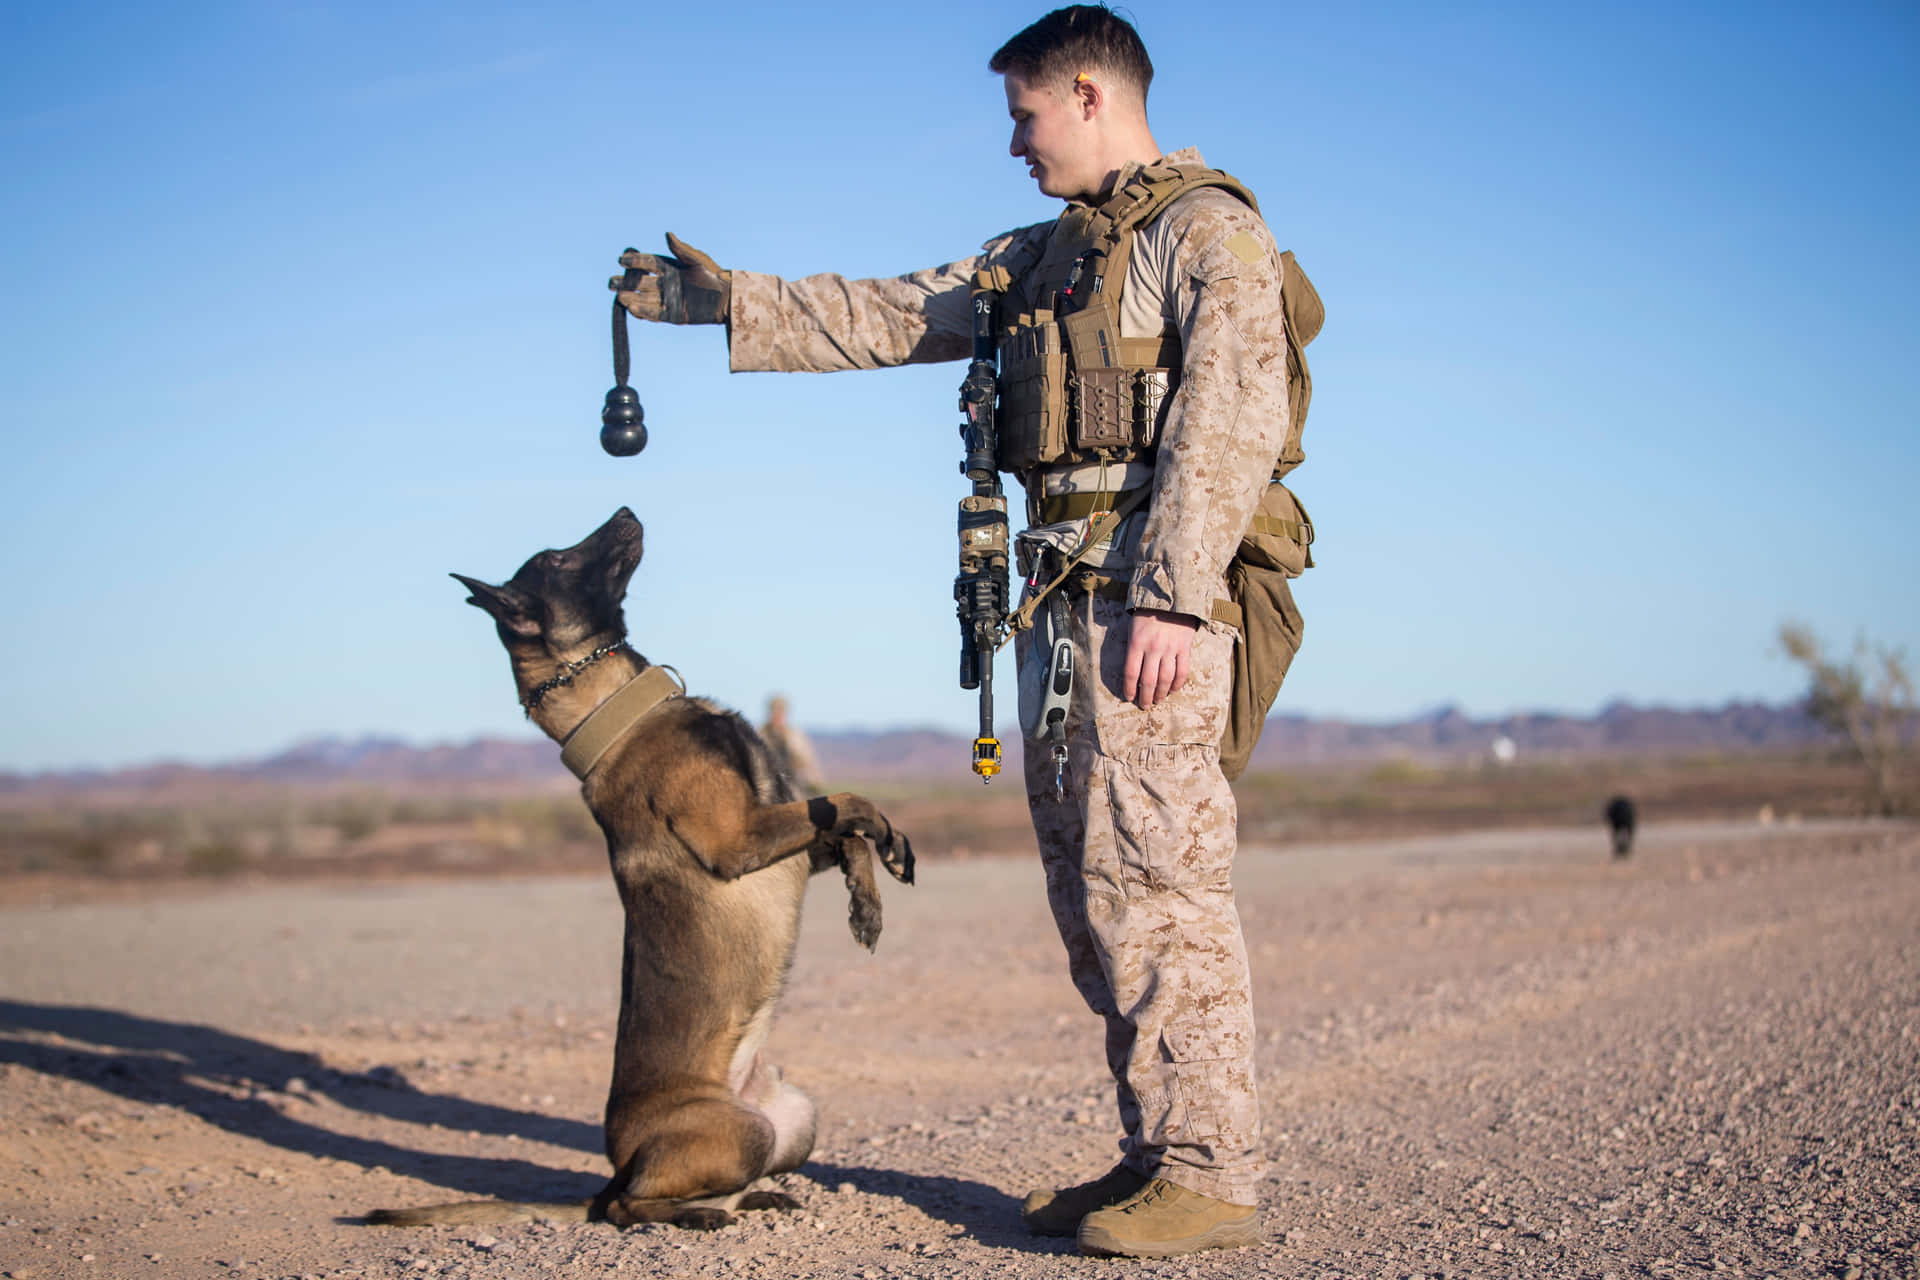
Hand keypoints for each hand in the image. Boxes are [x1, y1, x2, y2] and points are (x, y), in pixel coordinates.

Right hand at [607, 233, 729, 323]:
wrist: (727, 297)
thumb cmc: (714, 275)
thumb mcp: (697, 260)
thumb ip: (681, 250)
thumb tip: (667, 234)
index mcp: (670, 267)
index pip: (647, 263)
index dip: (634, 261)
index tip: (621, 260)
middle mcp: (666, 283)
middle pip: (640, 282)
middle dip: (626, 282)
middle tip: (611, 282)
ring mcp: (669, 299)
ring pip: (645, 299)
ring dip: (632, 298)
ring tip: (619, 296)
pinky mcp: (673, 315)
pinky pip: (655, 313)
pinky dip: (643, 312)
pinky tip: (632, 309)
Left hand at [1122, 609, 1200, 708]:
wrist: (1172, 596)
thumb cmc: (1148, 612)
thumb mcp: (1133, 627)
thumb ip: (1132, 648)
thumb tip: (1131, 671)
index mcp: (1137, 642)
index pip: (1131, 673)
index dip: (1129, 689)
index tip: (1129, 698)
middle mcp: (1153, 648)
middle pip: (1148, 681)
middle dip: (1146, 697)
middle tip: (1145, 705)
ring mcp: (1171, 648)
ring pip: (1165, 679)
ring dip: (1161, 694)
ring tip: (1158, 701)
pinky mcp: (1185, 648)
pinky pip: (1182, 671)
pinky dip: (1177, 684)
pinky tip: (1172, 690)